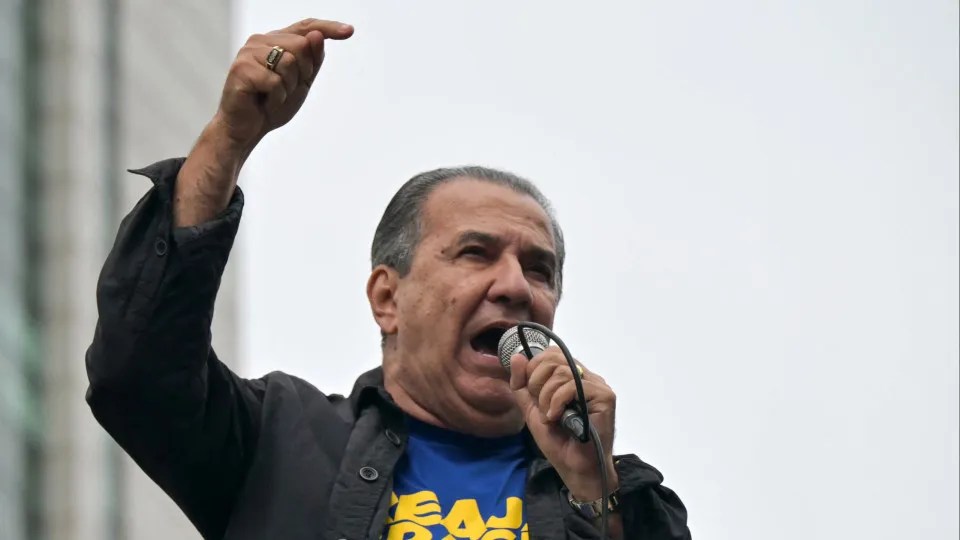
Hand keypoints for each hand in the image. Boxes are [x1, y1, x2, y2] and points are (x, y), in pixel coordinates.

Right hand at [174, 18, 352, 226]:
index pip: (306, 27)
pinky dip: (276, 98)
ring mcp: (248, 53)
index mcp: (275, 41)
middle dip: (302, 73)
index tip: (349, 31)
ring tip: (272, 96)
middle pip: (301, 45)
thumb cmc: (271, 104)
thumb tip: (318, 36)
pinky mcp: (241, 69)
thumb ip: (312, 60)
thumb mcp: (301, 83)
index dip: (328, 28)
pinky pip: (275, 82)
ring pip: (289, 62)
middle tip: (285, 89)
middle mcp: (260, 41)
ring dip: (288, 87)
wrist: (246, 129)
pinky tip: (264, 102)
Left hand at [509, 348, 618, 500]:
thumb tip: (516, 357)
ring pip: (562, 372)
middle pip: (554, 358)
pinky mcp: (604, 396)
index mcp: (571, 377)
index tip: (532, 392)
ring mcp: (597, 386)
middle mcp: (586, 377)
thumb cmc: (557, 441)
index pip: (551, 353)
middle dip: (537, 382)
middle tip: (540, 406)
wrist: (575, 467)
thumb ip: (522, 385)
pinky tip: (558, 418)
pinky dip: (557, 402)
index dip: (535, 368)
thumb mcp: (532, 410)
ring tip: (550, 417)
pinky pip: (574, 386)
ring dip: (547, 397)